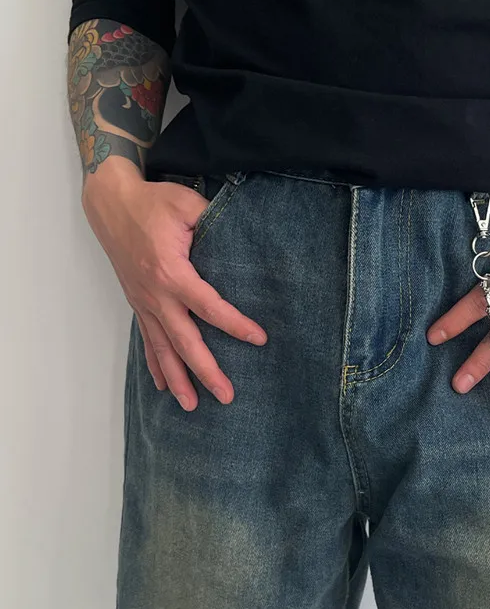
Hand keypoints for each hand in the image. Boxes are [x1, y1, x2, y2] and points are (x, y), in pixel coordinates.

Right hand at [81, 159, 267, 410]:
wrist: (111, 202)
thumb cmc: (153, 202)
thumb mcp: (187, 203)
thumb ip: (214, 221)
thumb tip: (242, 235)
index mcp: (171, 272)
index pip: (209, 306)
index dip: (236, 325)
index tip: (259, 339)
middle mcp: (156, 295)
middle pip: (184, 341)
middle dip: (206, 371)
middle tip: (227, 395)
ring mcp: (144, 302)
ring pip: (162, 349)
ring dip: (177, 379)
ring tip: (193, 406)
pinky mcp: (138, 302)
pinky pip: (147, 340)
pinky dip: (155, 365)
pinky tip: (163, 386)